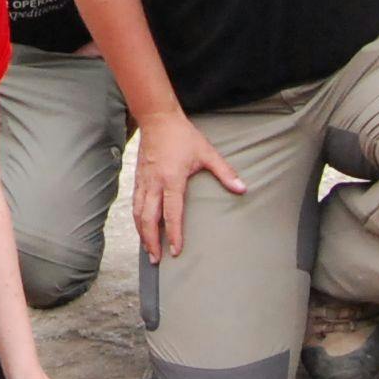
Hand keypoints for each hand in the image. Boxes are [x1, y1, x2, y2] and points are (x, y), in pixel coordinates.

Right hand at [133, 112, 246, 262]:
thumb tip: (243, 189)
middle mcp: (154, 183)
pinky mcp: (138, 178)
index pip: (172, 213)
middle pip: (149, 219)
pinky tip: (141, 228)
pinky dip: (137, 220)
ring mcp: (144, 181)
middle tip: (157, 259)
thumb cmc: (183, 135)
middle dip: (151, 241)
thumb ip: (225, 173)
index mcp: (172, 179)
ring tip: (148, 250)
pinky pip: (135, 204)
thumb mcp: (207, 152)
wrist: (157, 118)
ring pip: (138, 213)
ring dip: (142, 234)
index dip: (174, 234)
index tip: (176, 251)